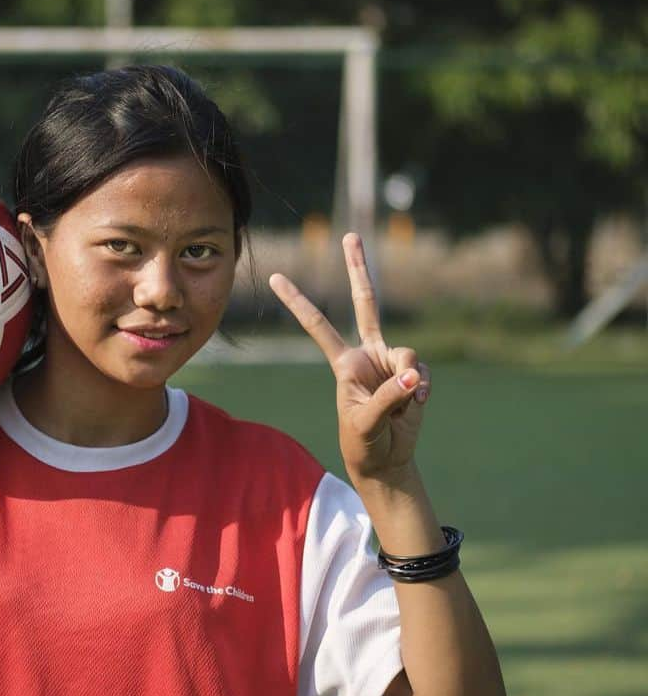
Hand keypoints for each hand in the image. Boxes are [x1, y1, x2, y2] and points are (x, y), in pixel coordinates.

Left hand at [269, 233, 430, 486]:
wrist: (385, 460)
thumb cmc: (364, 442)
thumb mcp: (366, 422)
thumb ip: (389, 396)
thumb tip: (414, 374)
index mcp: (344, 363)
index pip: (317, 326)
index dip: (297, 301)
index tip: (274, 277)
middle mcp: (366, 354)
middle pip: (365, 303)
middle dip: (358, 268)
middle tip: (349, 236)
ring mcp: (389, 360)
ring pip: (407, 353)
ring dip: (409, 380)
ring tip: (403, 405)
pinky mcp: (411, 372)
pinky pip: (421, 372)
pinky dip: (421, 389)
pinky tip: (415, 405)